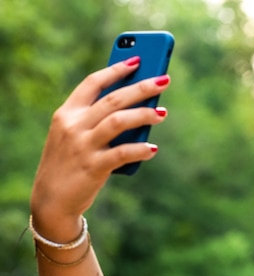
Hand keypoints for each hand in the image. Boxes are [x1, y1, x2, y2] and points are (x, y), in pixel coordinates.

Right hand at [30, 57, 169, 240]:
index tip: (138, 61)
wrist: (52, 200)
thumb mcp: (75, 137)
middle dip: (141, 87)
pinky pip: (123, 153)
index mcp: (67, 113)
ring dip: (144, 115)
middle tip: (164, 81)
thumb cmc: (71, 164)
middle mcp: (74, 125)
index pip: (93, 83)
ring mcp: (83, 145)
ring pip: (119, 121)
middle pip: (113, 98)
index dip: (116, 70)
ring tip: (162, 114)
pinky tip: (153, 149)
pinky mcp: (94, 166)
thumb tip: (138, 110)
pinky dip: (141, 150)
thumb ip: (98, 122)